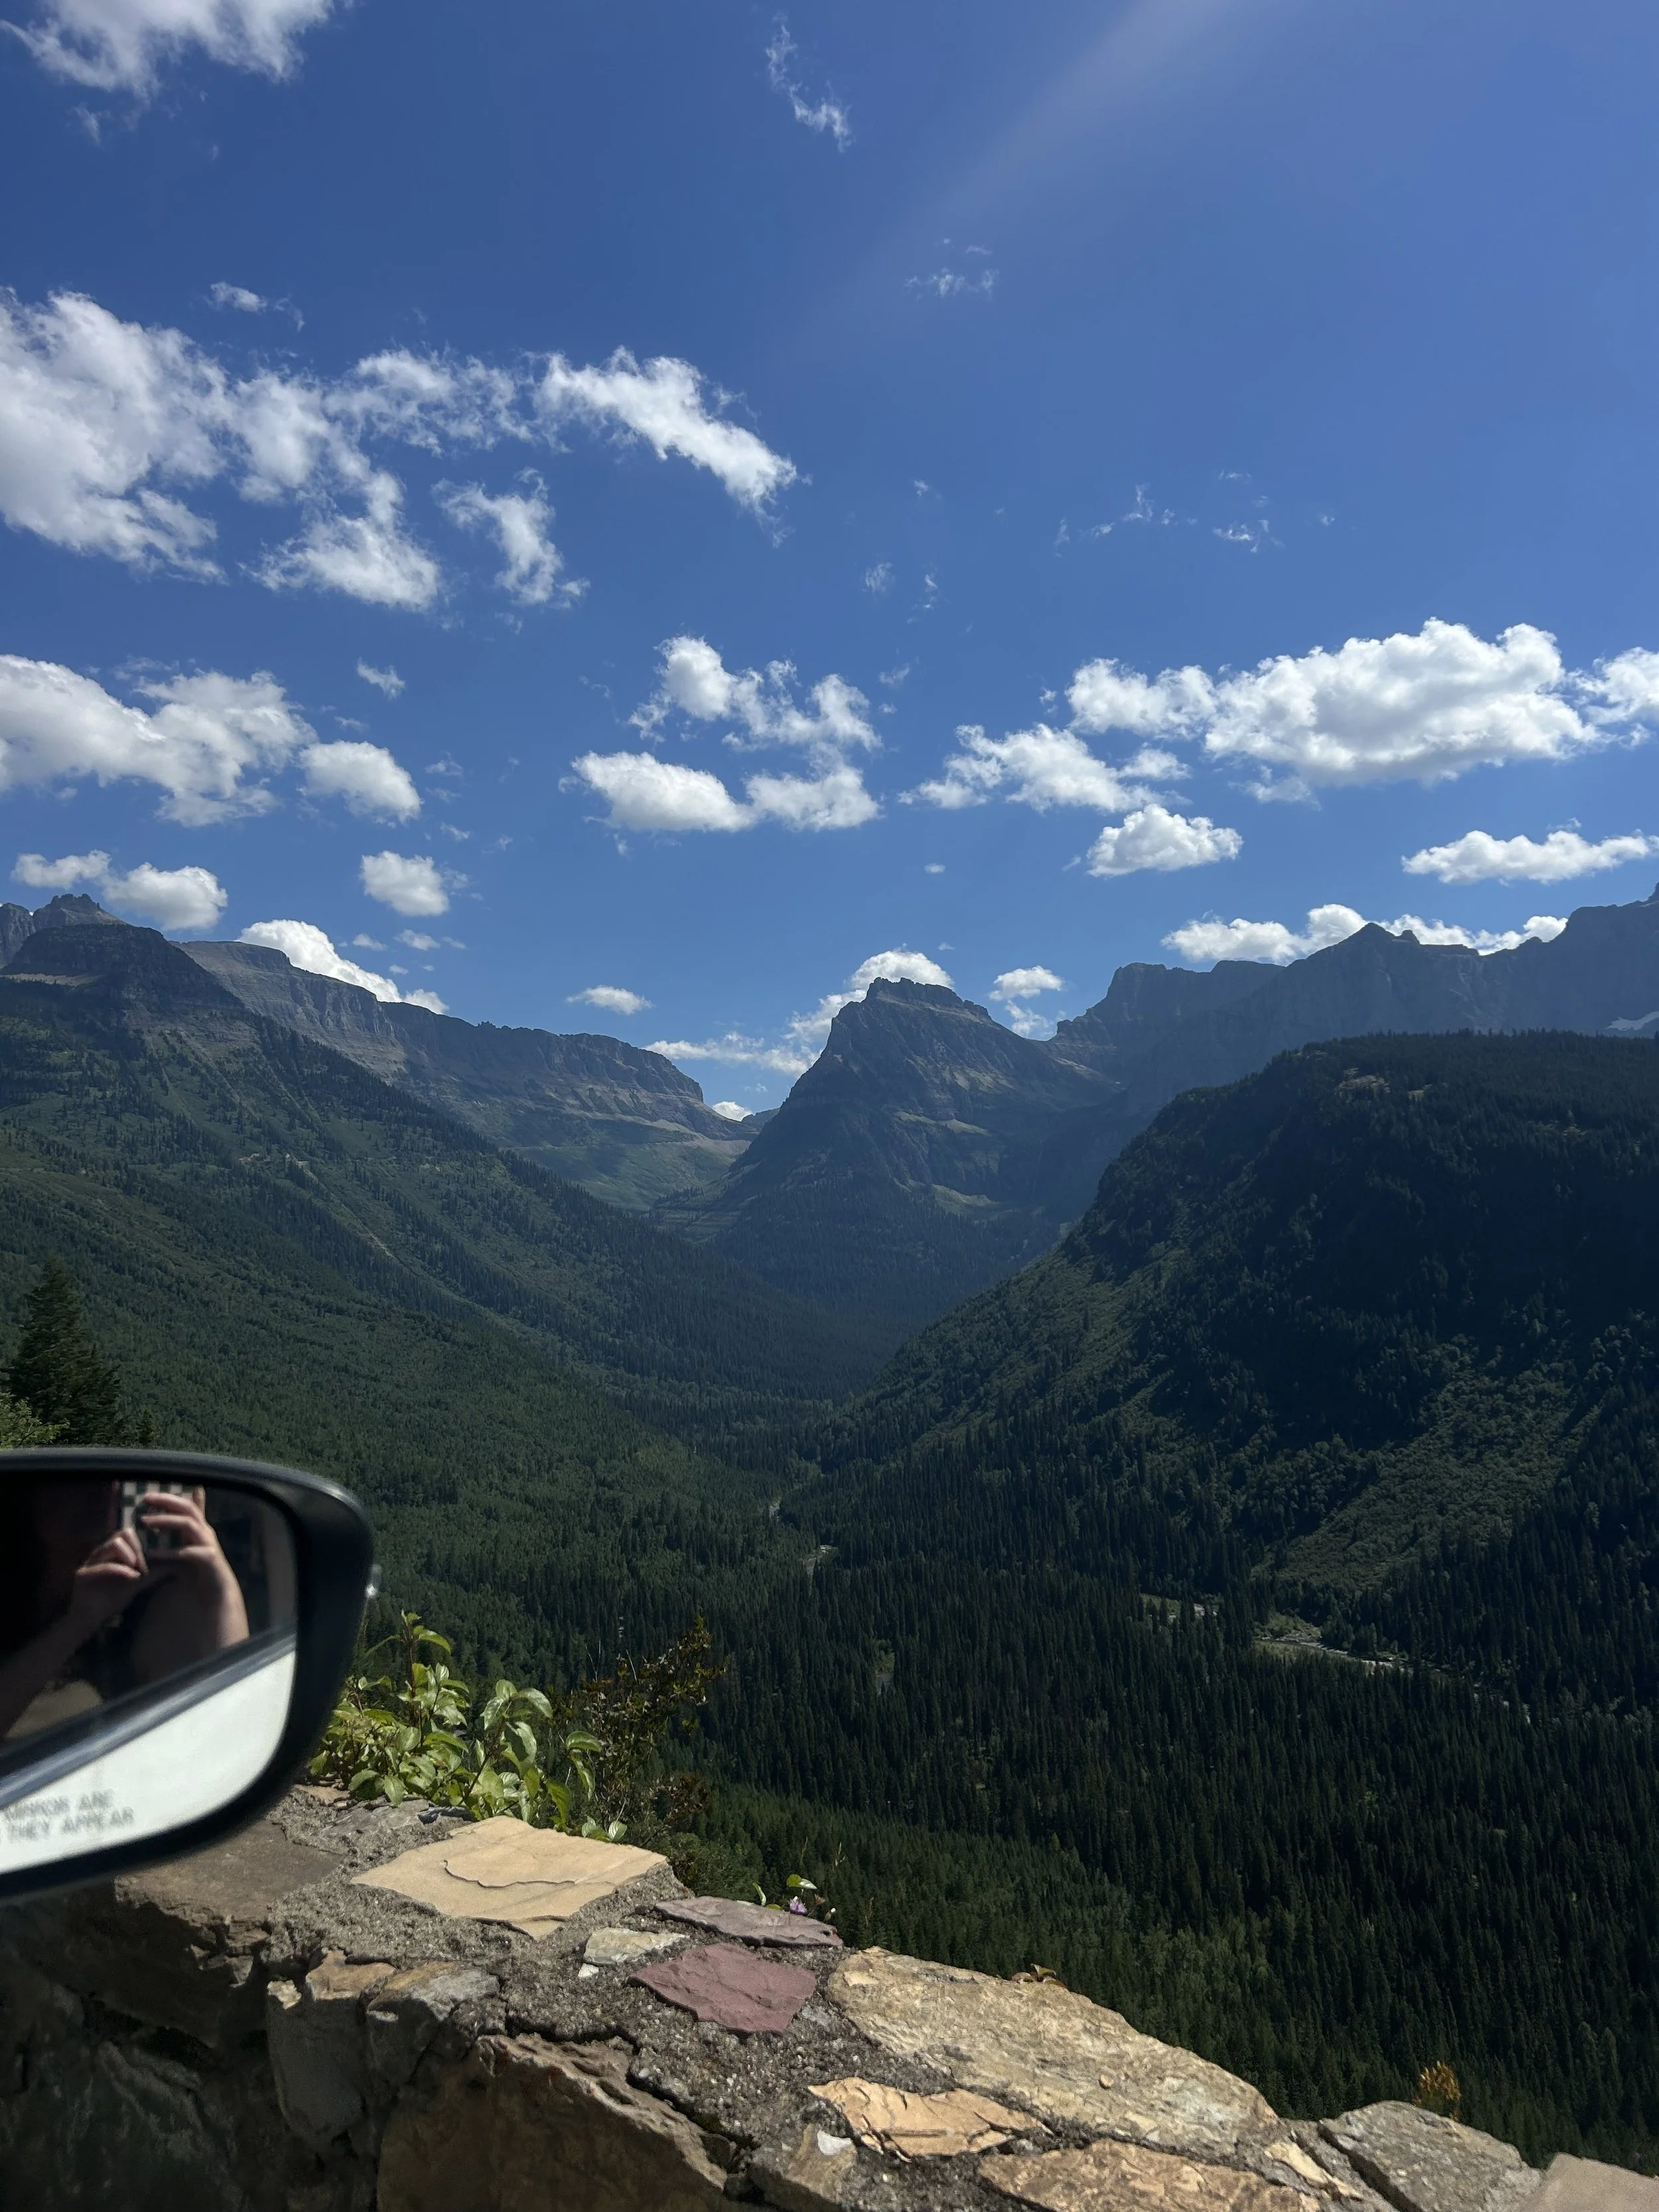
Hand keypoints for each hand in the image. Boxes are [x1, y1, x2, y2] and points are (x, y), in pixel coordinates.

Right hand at [63, 1527, 150, 1639]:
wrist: (90, 1618)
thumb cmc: (113, 1597)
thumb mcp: (138, 1582)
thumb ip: (154, 1572)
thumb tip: (176, 1563)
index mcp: (111, 1550)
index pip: (130, 1532)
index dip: (144, 1543)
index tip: (152, 1560)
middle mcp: (101, 1551)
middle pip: (123, 1533)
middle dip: (139, 1549)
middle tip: (145, 1567)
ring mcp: (90, 1561)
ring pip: (114, 1544)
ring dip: (131, 1556)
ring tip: (138, 1572)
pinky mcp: (83, 1574)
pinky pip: (104, 1566)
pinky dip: (122, 1570)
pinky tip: (133, 1578)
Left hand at [135, 1491, 249, 1648]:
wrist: (219, 1594)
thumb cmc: (200, 1574)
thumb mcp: (184, 1554)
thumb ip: (172, 1542)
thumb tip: (153, 1536)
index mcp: (200, 1529)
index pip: (186, 1506)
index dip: (168, 1498)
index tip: (148, 1495)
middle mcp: (206, 1532)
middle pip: (188, 1509)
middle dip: (167, 1502)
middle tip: (146, 1499)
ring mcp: (209, 1544)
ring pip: (188, 1524)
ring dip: (166, 1521)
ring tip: (145, 1522)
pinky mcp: (209, 1559)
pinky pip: (187, 1552)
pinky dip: (169, 1552)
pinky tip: (152, 1554)